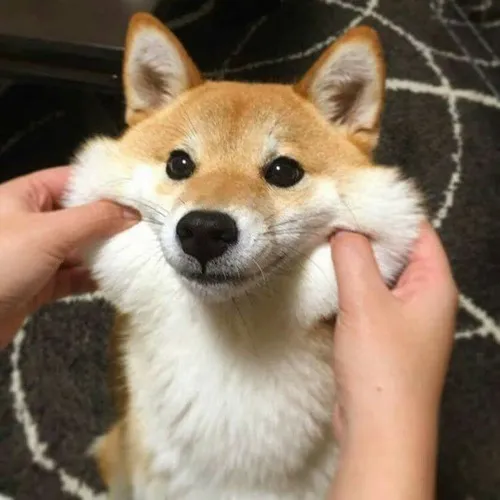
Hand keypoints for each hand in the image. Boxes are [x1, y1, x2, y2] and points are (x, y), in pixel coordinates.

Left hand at [0, 167, 138, 346]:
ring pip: (78, 248)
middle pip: (79, 215)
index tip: (140, 194)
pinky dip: (93, 278)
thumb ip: (94, 219)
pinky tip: (116, 279)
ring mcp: (34, 254)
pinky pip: (72, 276)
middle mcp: (30, 222)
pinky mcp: (38, 284)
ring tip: (138, 253)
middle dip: (110, 222)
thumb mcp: (48, 232)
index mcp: (24, 196)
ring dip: (104, 253)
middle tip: (146, 227)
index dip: (105, 186)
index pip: (72, 181)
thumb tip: (133, 213)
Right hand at [328, 221, 457, 498]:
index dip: (386, 209)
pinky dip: (348, 286)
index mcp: (434, 283)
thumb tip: (342, 226)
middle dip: (364, 234)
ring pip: (378, 276)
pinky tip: (324, 279)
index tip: (352, 195)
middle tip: (330, 216)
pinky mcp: (383, 336)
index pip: (415, 229)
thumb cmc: (382, 367)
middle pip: (396, 251)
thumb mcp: (364, 300)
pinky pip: (367, 299)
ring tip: (322, 242)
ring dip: (353, 261)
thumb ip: (353, 255)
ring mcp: (404, 318)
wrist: (378, 430)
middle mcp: (424, 298)